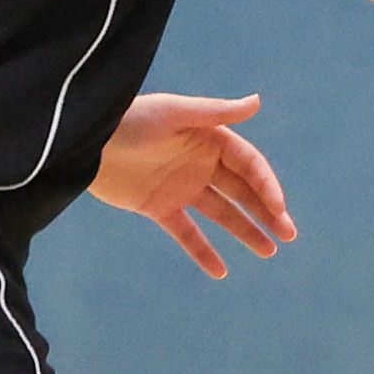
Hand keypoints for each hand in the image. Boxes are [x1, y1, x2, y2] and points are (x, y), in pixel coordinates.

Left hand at [91, 91, 291, 277]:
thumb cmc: (129, 119)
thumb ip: (215, 113)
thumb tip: (257, 102)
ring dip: (246, 231)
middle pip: (242, 191)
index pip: (249, 165)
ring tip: (269, 251)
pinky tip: (221, 272)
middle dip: (268, 212)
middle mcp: (200, 164)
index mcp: (209, 139)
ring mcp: (181, 187)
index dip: (266, 186)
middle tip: (289, 235)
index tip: (278, 210)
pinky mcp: (158, 207)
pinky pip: (187, 233)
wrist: (84, 141)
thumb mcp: (173, 113)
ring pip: (222, 214)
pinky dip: (203, 252)